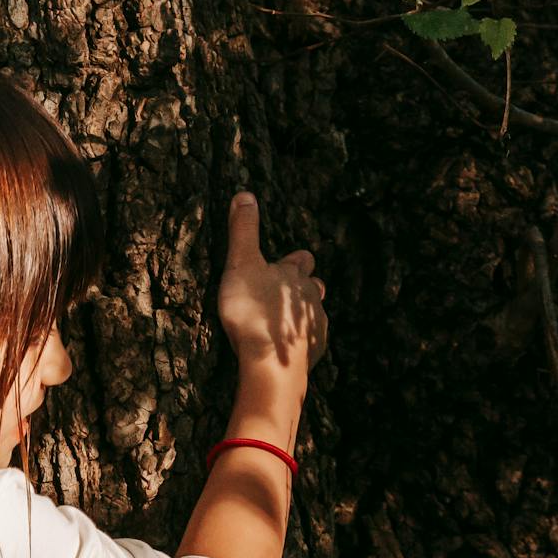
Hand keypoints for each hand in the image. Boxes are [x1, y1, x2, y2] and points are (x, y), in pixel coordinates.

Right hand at [216, 190, 327, 378]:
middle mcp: (311, 297)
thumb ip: (243, 231)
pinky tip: (291, 350)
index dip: (293, 261)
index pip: (300, 260)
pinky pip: (313, 343)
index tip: (285, 263)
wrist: (273, 363)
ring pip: (316, 313)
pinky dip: (303, 343)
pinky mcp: (315, 352)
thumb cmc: (254, 312)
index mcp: (294, 274)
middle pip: (315, 286)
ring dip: (304, 315)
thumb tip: (244, 194)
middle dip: (304, 287)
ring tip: (289, 322)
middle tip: (287, 293)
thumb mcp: (241, 264)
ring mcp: (316, 325)